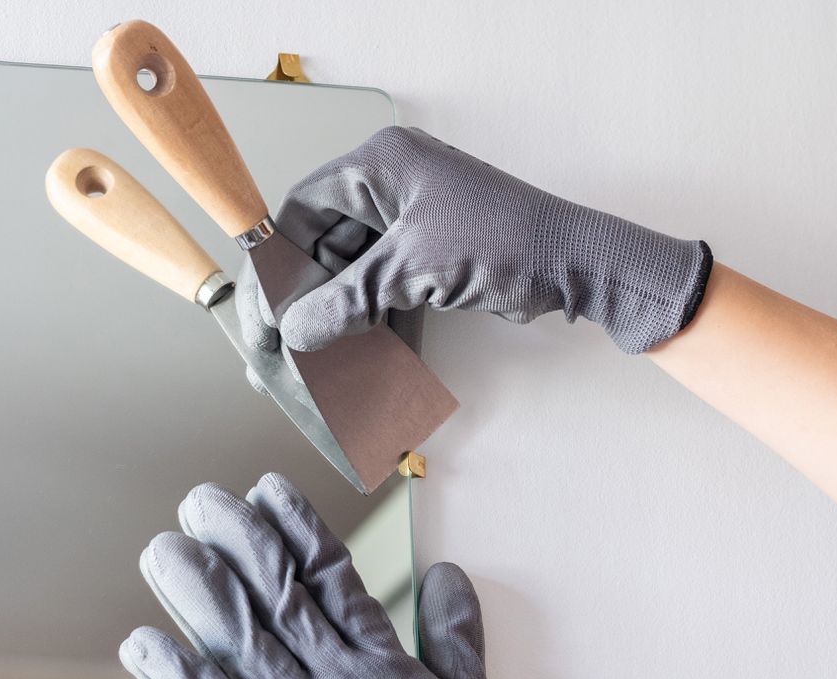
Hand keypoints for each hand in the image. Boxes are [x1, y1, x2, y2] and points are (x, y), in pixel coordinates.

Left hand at [119, 473, 607, 678]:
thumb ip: (456, 635)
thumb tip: (450, 574)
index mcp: (381, 661)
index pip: (332, 576)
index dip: (296, 527)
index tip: (267, 489)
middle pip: (275, 595)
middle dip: (234, 541)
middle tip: (198, 502)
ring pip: (239, 642)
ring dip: (196, 592)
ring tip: (163, 550)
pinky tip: (143, 643)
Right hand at [236, 125, 711, 357]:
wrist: (572, 263)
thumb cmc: (502, 242)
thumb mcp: (409, 271)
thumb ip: (346, 301)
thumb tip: (296, 332)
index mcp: (380, 165)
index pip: (303, 208)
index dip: (277, 261)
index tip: (264, 307)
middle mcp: (391, 185)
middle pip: (324, 243)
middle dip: (305, 294)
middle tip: (283, 339)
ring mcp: (412, 219)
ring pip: (352, 268)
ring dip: (334, 310)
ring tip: (310, 354)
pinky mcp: (431, 253)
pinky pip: (382, 283)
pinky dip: (367, 315)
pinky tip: (349, 351)